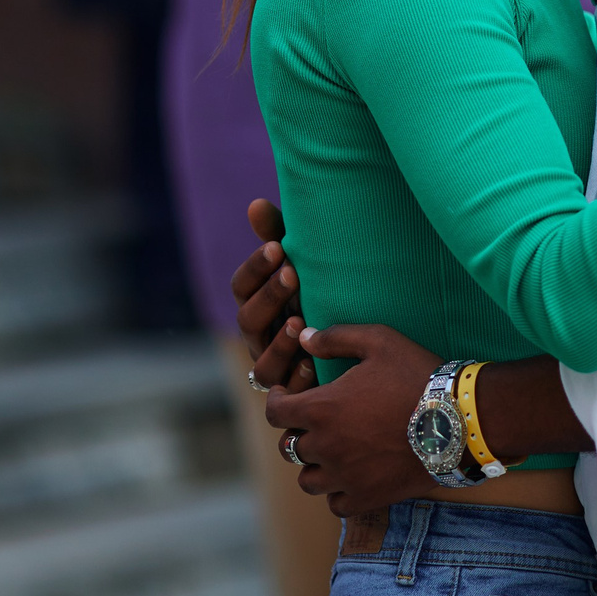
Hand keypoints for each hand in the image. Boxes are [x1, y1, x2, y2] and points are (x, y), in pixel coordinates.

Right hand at [233, 198, 313, 391]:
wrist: (355, 336)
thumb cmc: (320, 290)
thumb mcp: (301, 263)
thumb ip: (278, 235)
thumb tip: (256, 204)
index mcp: (256, 302)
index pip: (241, 285)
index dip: (256, 268)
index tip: (278, 247)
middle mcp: (259, 337)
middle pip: (248, 320)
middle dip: (269, 296)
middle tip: (293, 273)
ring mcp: (273, 366)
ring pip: (262, 360)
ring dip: (279, 340)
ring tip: (299, 320)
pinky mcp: (292, 391)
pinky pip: (286, 392)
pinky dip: (297, 378)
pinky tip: (312, 362)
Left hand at [264, 323, 441, 515]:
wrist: (458, 420)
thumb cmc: (417, 375)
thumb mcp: (379, 341)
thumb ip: (336, 337)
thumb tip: (304, 337)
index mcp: (321, 409)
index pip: (275, 412)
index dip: (276, 401)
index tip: (287, 397)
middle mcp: (325, 446)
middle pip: (289, 447)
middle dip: (297, 432)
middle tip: (316, 423)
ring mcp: (345, 477)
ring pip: (307, 480)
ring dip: (313, 466)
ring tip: (331, 453)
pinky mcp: (367, 497)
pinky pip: (335, 504)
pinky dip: (337, 492)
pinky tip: (350, 476)